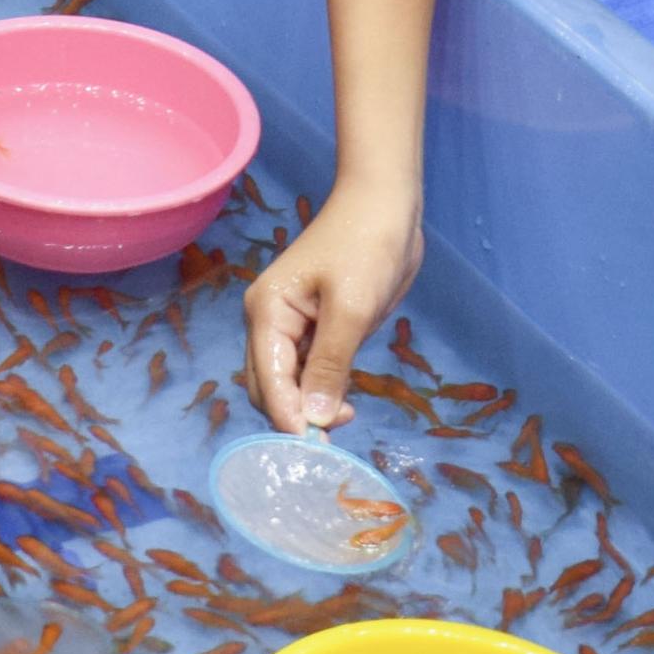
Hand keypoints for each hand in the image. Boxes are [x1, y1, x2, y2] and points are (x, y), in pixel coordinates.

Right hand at [245, 180, 423, 433]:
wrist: (386, 204)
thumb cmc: (367, 247)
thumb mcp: (352, 308)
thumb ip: (330, 365)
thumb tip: (313, 420)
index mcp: (267, 313)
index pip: (268, 380)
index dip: (288, 418)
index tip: (318, 448)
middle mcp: (269, 322)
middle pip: (268, 388)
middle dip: (295, 417)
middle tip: (337, 437)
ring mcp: (291, 326)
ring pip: (287, 384)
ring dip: (309, 407)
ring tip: (348, 418)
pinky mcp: (316, 328)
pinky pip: (308, 371)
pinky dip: (321, 391)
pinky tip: (346, 402)